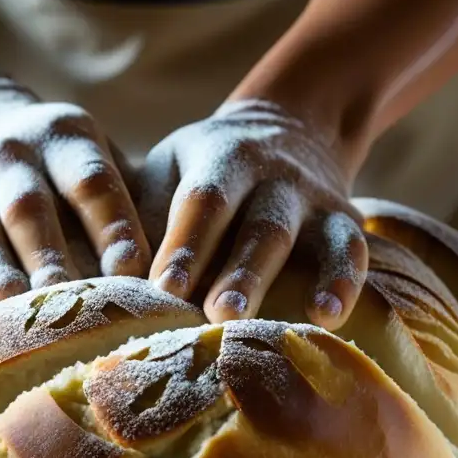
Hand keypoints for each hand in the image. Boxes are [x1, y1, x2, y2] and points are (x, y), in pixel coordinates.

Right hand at [0, 53, 149, 319]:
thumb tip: (185, 278)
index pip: (92, 182)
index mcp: (64, 138)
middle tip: (80, 314)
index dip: (114, 227)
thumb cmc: (57, 168)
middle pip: (31, 210)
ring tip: (20, 325)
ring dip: (0, 281)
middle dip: (55, 262)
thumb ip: (128, 205)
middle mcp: (10, 156)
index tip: (137, 274)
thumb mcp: (92, 158)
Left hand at [138, 99, 367, 329]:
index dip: (186, 244)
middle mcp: (270, 172)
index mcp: (219, 156)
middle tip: (219, 316)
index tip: (164, 289)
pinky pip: (349, 249)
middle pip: (256, 225)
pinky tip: (329, 317)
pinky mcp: (343, 219)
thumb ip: (144, 218)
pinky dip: (343, 281)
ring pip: (296, 239)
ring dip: (278, 282)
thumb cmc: (202, 172)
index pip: (203, 200)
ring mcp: (310, 195)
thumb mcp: (171, 172)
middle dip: (238, 273)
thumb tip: (108, 281)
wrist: (286, 131)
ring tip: (264, 327)